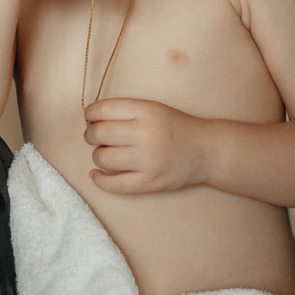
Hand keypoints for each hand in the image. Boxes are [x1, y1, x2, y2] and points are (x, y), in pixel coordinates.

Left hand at [82, 98, 209, 193]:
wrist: (206, 151)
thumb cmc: (175, 127)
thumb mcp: (153, 109)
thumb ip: (124, 111)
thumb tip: (89, 120)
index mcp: (146, 111)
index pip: (102, 110)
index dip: (89, 114)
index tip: (90, 119)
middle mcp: (146, 134)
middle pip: (98, 133)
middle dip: (90, 135)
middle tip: (95, 137)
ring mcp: (147, 160)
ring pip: (102, 158)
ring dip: (97, 156)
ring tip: (105, 154)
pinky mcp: (149, 182)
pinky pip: (113, 185)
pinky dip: (99, 180)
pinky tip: (96, 175)